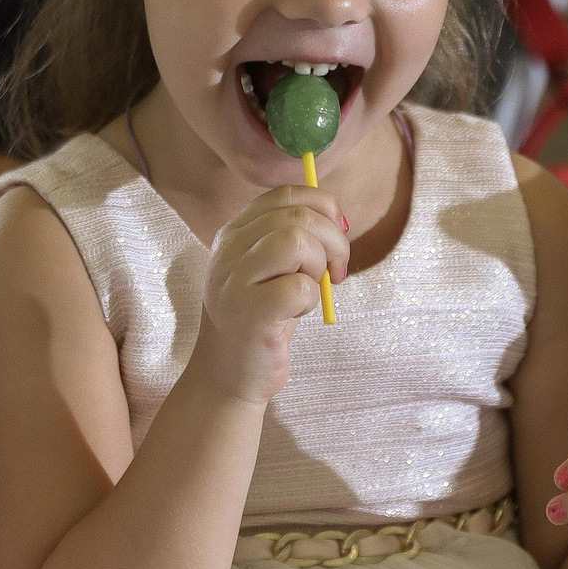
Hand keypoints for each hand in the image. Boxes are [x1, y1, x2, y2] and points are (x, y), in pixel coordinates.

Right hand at [186, 186, 349, 408]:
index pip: (285, 194)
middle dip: (333, 241)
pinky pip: (298, 287)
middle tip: (335, 272)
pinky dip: (310, 300)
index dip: (323, 208)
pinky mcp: (248, 313)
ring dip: (318, 265)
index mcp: (234, 232)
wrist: (228, 374)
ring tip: (310, 289)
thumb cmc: (260, 319)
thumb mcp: (271, 269)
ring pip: (296, 241)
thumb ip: (294, 238)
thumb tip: (339, 220)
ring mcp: (234, 280)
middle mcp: (228, 250)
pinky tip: (295, 312)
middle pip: (297, 215)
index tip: (337, 236)